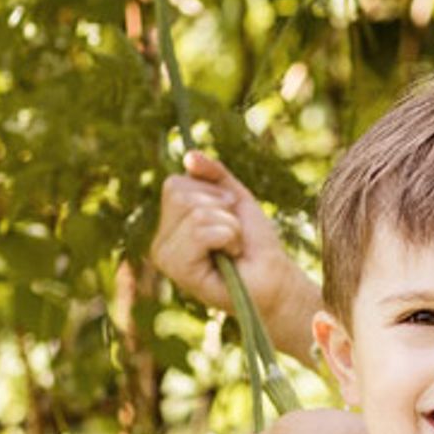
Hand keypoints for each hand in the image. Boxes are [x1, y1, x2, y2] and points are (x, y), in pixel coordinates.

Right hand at [152, 152, 312, 351]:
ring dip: (228, 225)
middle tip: (233, 232)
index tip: (229, 211)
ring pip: (195, 213)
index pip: (174, 183)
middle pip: (181, 195)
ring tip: (232, 247)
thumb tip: (189, 155)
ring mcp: (166, 258)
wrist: (274, 277)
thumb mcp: (235, 197)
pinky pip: (201, 232)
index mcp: (168, 225)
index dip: (211, 191)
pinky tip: (230, 257)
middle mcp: (160, 242)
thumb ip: (212, 175)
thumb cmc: (254, 241)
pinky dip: (227, 237)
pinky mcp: (179, 272)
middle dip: (220, 207)